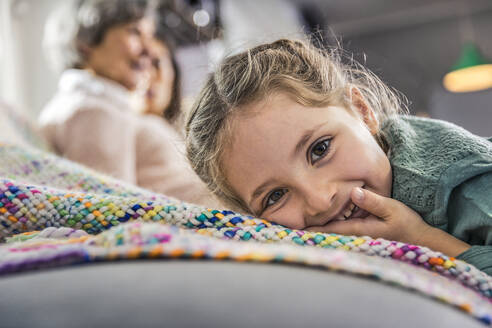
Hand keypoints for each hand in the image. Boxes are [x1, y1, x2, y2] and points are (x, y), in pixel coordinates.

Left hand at [311, 187, 469, 256]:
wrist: (423, 241)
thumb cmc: (407, 225)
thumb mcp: (392, 209)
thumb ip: (372, 201)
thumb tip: (353, 192)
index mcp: (360, 230)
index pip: (331, 229)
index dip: (313, 228)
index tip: (297, 227)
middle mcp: (357, 236)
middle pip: (330, 233)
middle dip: (313, 230)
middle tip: (293, 226)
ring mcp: (360, 237)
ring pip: (336, 233)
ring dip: (321, 230)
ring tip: (302, 225)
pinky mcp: (365, 235)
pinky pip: (344, 232)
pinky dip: (333, 228)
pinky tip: (325, 224)